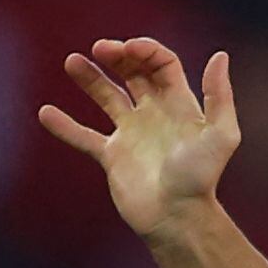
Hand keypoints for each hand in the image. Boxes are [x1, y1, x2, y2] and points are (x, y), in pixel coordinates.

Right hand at [36, 38, 243, 236]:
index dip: (145, 50)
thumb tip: (220, 56)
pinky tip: (45, 113)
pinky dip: (65, 126)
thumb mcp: (221, 135)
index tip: (127, 48)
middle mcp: (154, 114)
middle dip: (117, 55)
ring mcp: (131, 135)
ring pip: (107, 96)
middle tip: (100, 49)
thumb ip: (219, 95)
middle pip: (134, 72)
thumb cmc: (201, 179)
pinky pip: (84, 137)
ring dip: (89, 77)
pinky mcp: (112, 157)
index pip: (161, 64)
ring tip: (72, 61)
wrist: (177, 219)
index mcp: (179, 105)